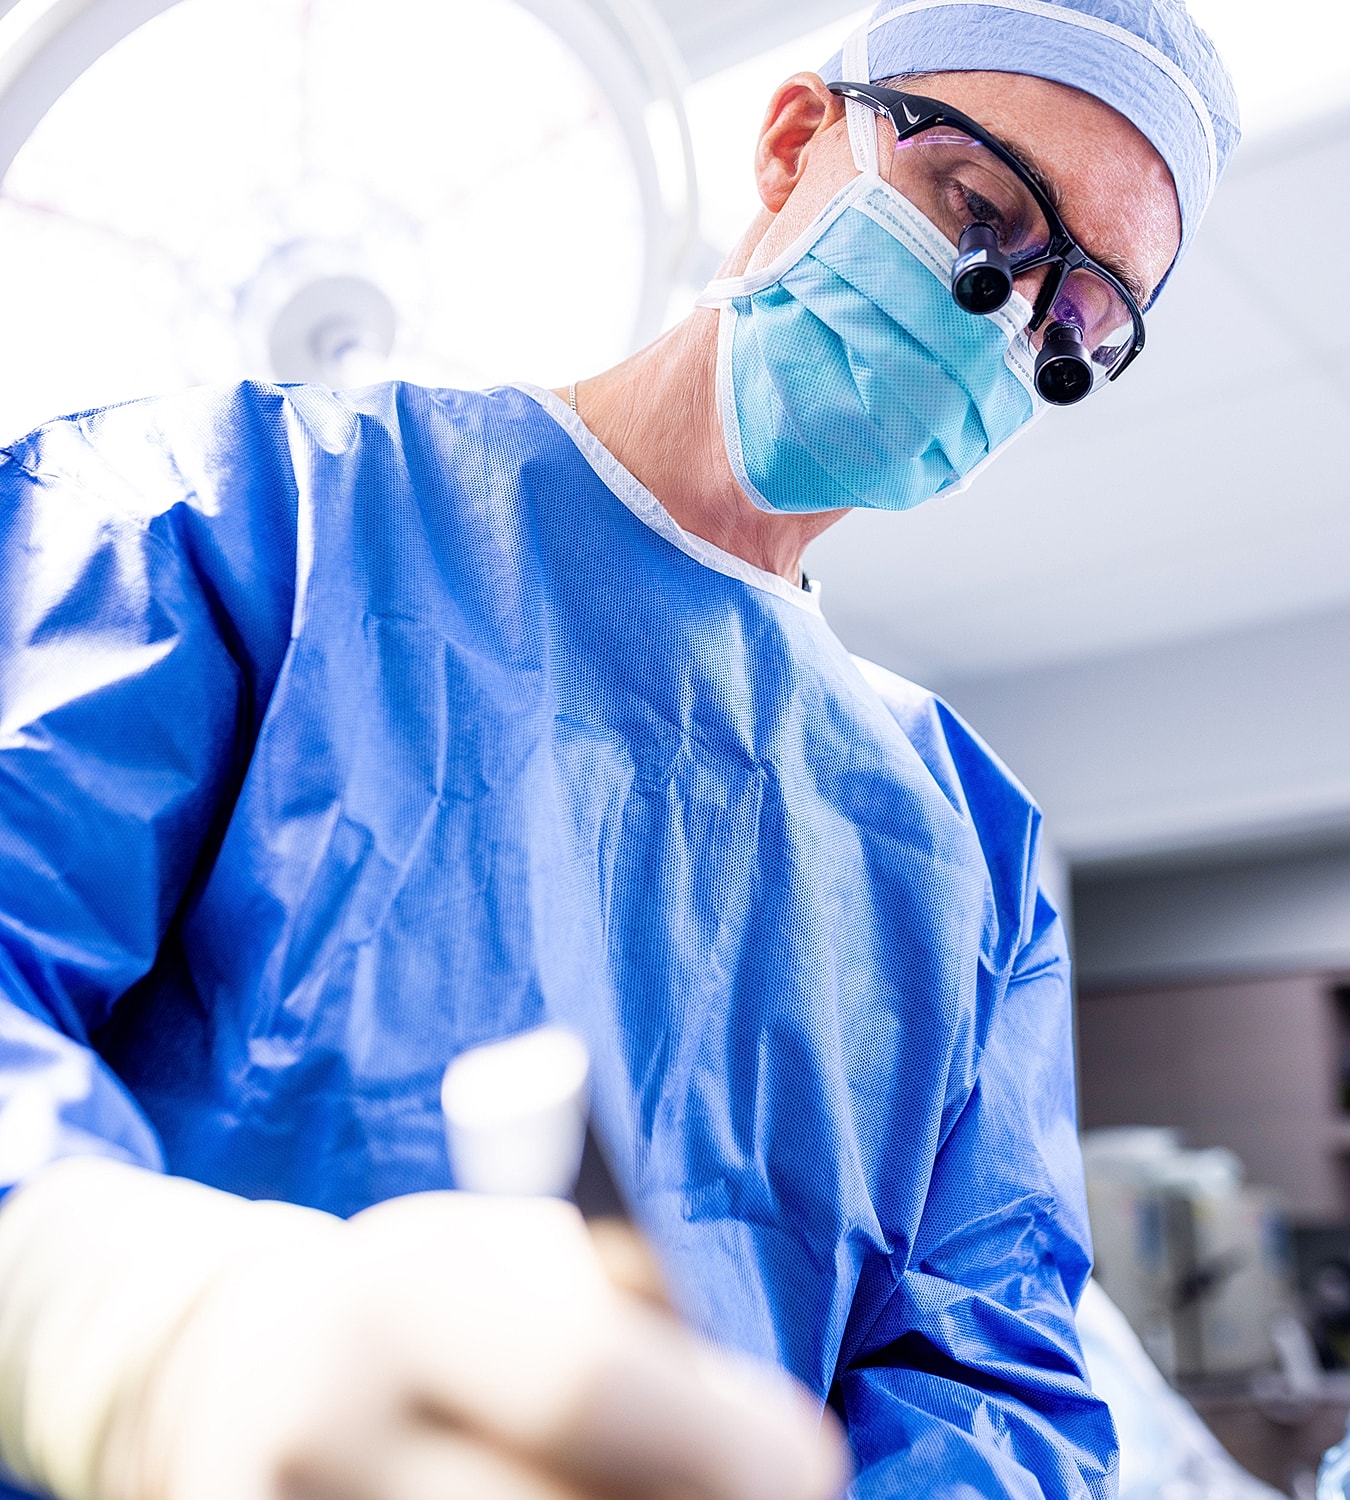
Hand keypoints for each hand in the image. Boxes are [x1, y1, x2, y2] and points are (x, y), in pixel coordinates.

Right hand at [0, 1163, 849, 1499]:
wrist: (244, 1372)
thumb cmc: (432, 1298)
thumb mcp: (521, 1252)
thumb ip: (633, 1320)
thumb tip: (773, 1448)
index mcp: (400, 1297)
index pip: (584, 1386)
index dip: (724, 1443)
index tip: (805, 1461)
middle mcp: (324, 1430)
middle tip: (750, 1494)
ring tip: (638, 1494)